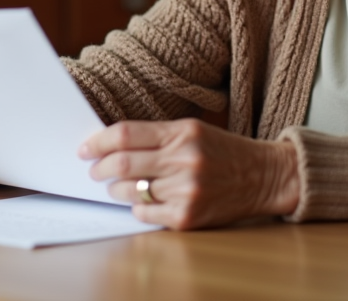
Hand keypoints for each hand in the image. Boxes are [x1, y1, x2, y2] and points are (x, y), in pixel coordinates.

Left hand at [80, 119, 298, 229]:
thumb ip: (155, 136)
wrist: (262, 176)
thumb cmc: (221, 151)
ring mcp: (186, 190)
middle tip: (94, 170)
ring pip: (130, 191)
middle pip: (122, 164)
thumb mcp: (192, 130)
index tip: (85, 148)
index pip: (126, 134)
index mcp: (182, 133)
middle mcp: (184, 160)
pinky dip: (138, 207)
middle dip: (100, 168)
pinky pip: (145, 213)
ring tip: (117, 186)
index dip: (98, 142)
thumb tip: (110, 145)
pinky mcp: (187, 216)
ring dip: (116, 189)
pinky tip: (144, 200)